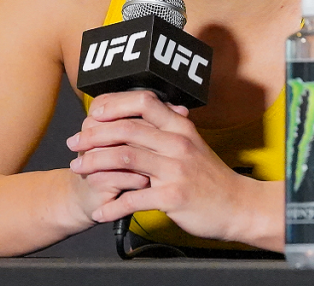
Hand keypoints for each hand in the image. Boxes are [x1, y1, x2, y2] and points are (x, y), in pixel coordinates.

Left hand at [67, 91, 253, 242]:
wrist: (238, 206)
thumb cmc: (212, 177)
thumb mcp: (194, 143)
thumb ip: (170, 127)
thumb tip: (145, 109)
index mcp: (180, 126)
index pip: (143, 101)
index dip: (114, 104)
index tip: (93, 113)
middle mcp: (177, 143)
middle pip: (126, 129)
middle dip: (93, 135)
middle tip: (75, 143)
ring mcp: (176, 170)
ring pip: (124, 159)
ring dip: (94, 164)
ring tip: (78, 169)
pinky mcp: (173, 197)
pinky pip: (133, 199)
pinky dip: (112, 207)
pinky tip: (101, 212)